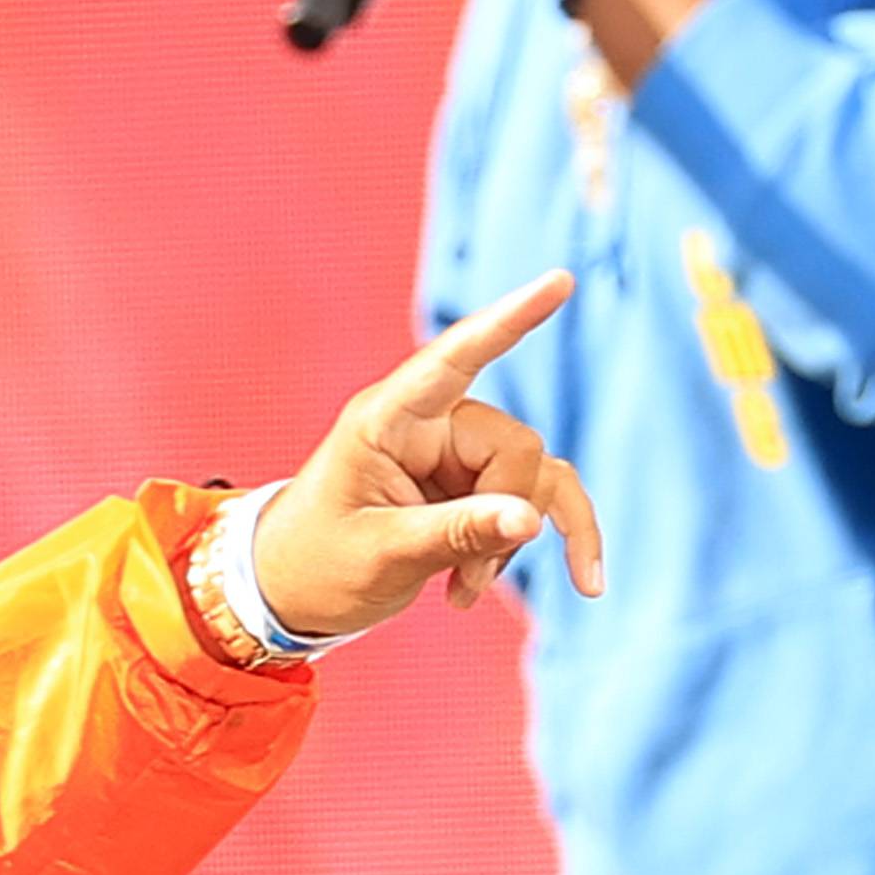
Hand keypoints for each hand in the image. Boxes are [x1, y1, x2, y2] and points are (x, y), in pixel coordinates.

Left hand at [253, 271, 607, 640]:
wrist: (290, 592)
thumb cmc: (314, 564)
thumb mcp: (379, 556)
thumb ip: (453, 534)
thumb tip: (531, 519)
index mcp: (386, 420)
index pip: (455, 357)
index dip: (508, 320)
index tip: (559, 281)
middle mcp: (429, 424)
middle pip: (517, 446)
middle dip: (505, 516)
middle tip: (464, 580)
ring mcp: (458, 453)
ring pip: (535, 475)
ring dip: (514, 540)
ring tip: (463, 594)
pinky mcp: (477, 485)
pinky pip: (542, 496)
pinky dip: (549, 537)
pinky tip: (583, 583)